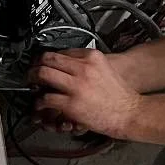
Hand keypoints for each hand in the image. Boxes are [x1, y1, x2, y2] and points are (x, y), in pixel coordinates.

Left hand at [29, 49, 143, 139]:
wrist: (131, 113)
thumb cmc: (121, 96)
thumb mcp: (106, 69)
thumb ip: (88, 64)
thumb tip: (71, 65)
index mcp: (92, 57)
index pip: (62, 51)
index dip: (50, 58)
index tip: (45, 63)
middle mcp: (83, 68)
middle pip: (49, 58)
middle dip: (36, 65)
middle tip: (33, 71)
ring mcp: (76, 86)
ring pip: (43, 74)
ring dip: (33, 79)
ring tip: (32, 84)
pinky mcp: (71, 104)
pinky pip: (46, 98)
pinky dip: (39, 101)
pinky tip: (41, 103)